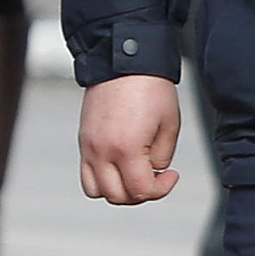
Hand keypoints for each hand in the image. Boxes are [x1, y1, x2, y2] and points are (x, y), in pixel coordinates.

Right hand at [77, 73, 182, 205]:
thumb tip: (153, 170)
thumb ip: (161, 156)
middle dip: (140, 193)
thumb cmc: (149, 86)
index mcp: (126, 148)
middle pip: (117, 196)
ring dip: (118, 190)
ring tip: (134, 176)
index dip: (161, 189)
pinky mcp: (83, 140)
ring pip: (97, 190)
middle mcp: (102, 151)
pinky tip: (119, 166)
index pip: (141, 190)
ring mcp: (89, 146)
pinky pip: (87, 173)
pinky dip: (102, 178)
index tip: (171, 176)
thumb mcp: (169, 124)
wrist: (123, 59)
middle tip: (155, 178)